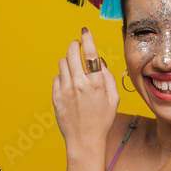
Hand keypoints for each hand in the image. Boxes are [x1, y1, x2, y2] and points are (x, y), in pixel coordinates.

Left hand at [52, 28, 119, 154]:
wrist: (84, 140)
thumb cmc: (102, 120)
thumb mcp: (114, 98)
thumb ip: (108, 76)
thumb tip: (99, 61)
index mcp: (96, 83)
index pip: (90, 53)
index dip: (87, 38)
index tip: (85, 30)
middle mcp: (79, 84)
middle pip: (71, 52)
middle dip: (74, 45)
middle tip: (77, 46)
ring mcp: (65, 90)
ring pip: (63, 63)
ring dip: (69, 61)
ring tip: (76, 69)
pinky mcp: (56, 96)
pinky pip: (57, 77)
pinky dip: (63, 77)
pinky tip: (70, 85)